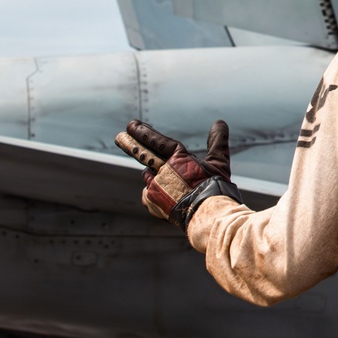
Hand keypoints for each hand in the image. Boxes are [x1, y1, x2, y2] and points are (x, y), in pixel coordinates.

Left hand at [115, 119, 238, 227]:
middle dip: (130, 144)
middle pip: (143, 154)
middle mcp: (163, 171)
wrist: (208, 215)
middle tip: (118, 137)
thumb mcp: (218, 162)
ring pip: (148, 176)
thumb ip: (217, 142)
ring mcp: (156, 187)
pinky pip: (149, 193)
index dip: (144, 132)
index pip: (157, 142)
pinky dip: (154, 191)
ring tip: (162, 177)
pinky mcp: (152, 202)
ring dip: (152, 173)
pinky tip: (165, 196)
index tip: (131, 125)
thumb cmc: (215, 188)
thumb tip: (220, 122)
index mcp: (178, 159)